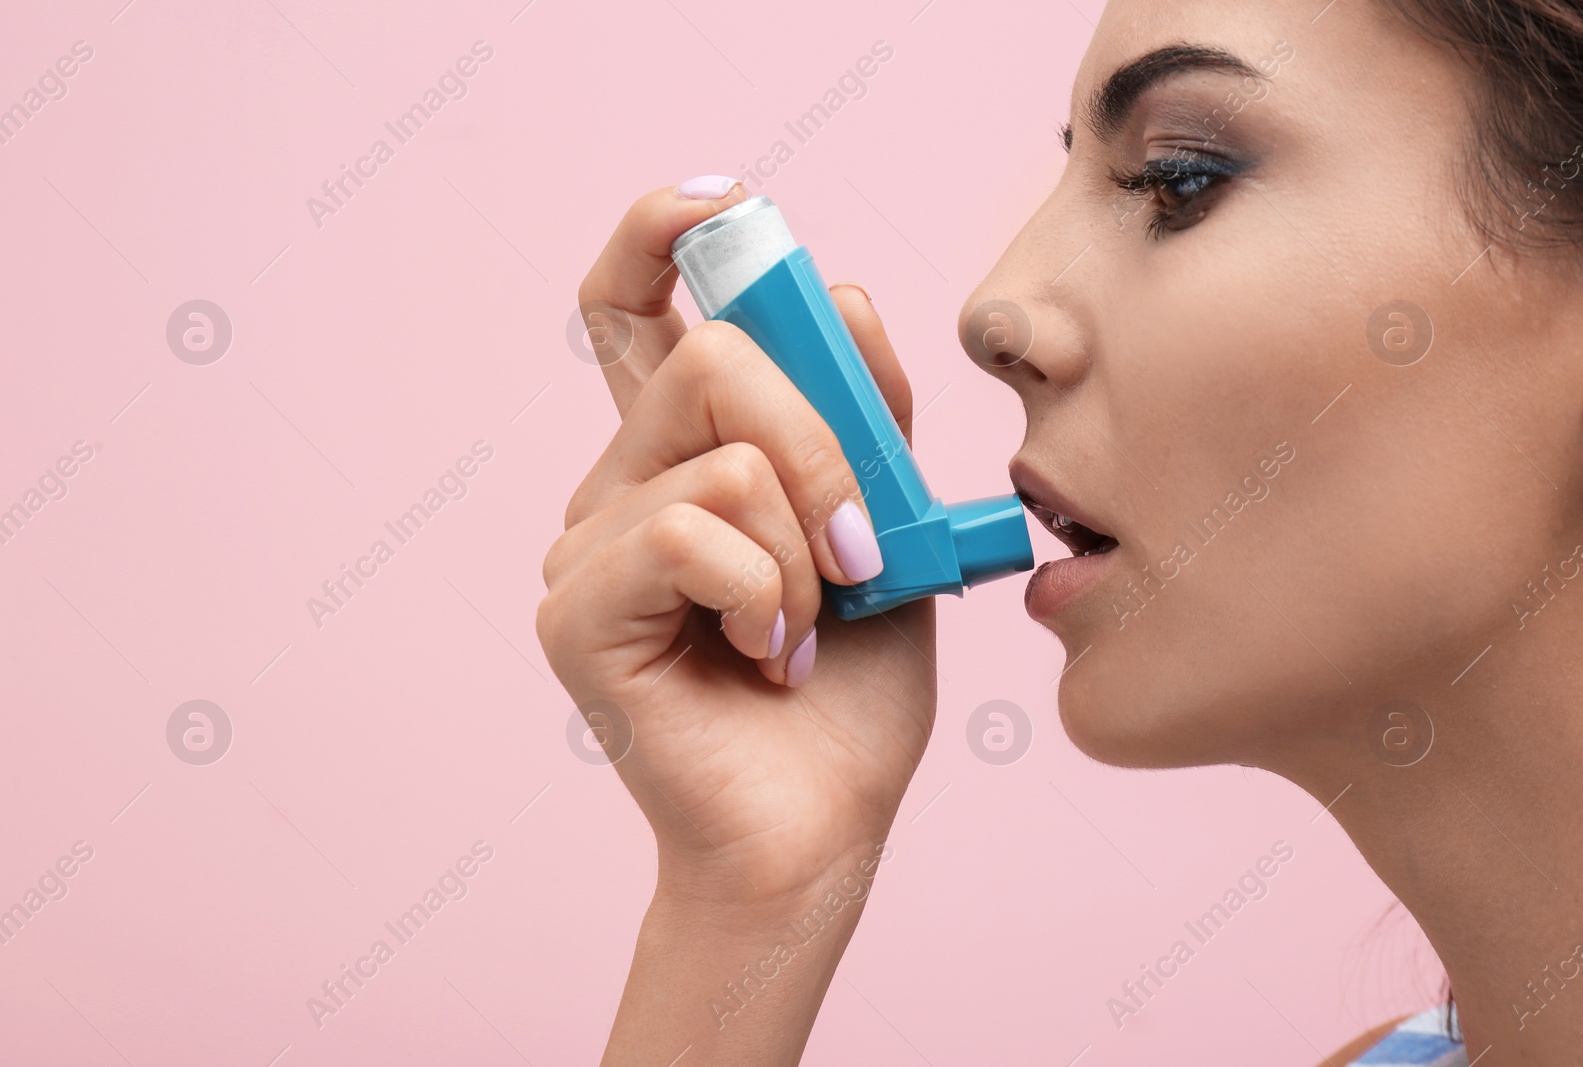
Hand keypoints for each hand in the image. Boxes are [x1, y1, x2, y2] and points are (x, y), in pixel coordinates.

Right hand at [538, 181, 935, 908]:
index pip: (636, 310)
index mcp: (686, 455)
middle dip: (826, 449)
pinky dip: (768, 593)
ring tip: (810, 628)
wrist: (820, 825)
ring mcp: (586, 546)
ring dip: (808, 549)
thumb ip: (863, 420)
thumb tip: (841, 295)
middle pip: (714, 358)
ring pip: (722, 455)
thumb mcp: (887, 530)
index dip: (660, 234)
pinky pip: (690, 533)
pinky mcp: (575, 612)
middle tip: (862, 552)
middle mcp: (621, 484)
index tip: (721, 204)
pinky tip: (772, 655)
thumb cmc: (850, 690)